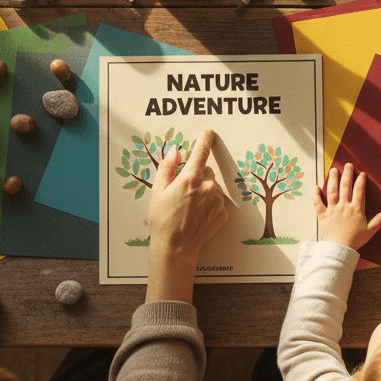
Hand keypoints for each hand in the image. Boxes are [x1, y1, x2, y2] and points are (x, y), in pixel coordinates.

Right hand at [146, 129, 227, 302]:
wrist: (176, 248)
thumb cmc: (163, 220)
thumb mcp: (158, 191)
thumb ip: (168, 167)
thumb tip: (176, 150)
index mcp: (190, 178)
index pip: (201, 151)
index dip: (204, 139)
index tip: (208, 132)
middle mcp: (207, 186)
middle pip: (206, 171)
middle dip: (196, 176)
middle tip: (182, 192)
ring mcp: (217, 200)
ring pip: (212, 187)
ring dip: (203, 191)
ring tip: (188, 207)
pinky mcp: (223, 213)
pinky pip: (217, 201)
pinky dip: (208, 204)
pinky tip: (197, 215)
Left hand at [312, 163, 380, 249]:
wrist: (339, 249)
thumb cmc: (355, 241)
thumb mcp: (370, 231)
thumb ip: (379, 221)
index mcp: (356, 209)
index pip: (359, 191)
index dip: (360, 181)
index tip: (362, 174)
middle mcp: (344, 206)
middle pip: (345, 186)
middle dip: (347, 174)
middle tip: (348, 165)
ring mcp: (332, 209)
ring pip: (332, 191)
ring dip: (333, 179)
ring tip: (334, 170)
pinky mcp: (323, 215)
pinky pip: (317, 203)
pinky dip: (315, 195)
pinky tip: (315, 187)